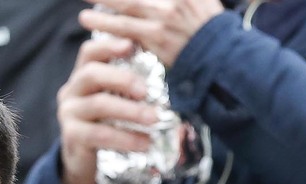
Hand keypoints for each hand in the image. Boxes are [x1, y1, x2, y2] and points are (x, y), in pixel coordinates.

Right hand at [56, 34, 162, 183]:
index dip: (109, 46)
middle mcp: (71, 90)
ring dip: (130, 111)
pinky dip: (125, 138)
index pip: (89, 52)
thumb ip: (127, 81)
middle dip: (122, 79)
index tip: (131, 46)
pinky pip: (99, 134)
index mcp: (82, 75)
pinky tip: (145, 143)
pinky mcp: (71, 136)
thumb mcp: (114, 97)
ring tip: (155, 119)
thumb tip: (166, 60)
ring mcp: (68, 113)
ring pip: (98, 104)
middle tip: (146, 90)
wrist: (83, 159)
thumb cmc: (106, 122)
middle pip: (91, 74)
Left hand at [79, 0, 223, 68]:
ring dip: (103, 7)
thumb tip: (152, 0)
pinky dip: (110, 25)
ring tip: (83, 12)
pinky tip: (93, 22)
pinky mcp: (158, 38)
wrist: (223, 56)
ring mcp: (165, 19)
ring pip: (127, 8)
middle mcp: (173, 3)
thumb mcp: (203, 2)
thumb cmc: (212, 30)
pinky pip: (128, 30)